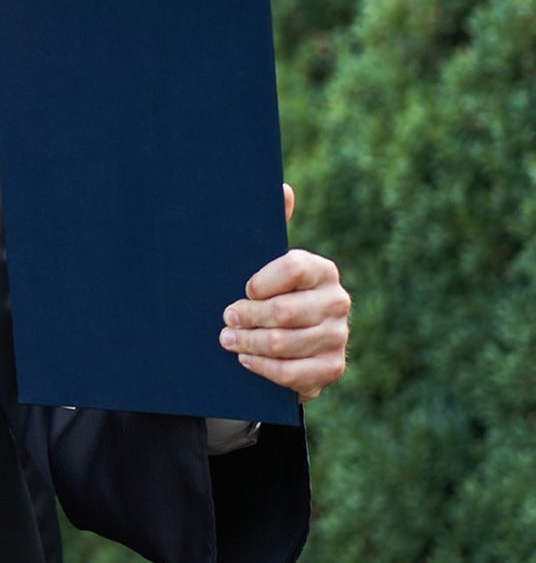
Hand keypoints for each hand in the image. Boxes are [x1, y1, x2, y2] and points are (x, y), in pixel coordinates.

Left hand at [219, 184, 349, 401]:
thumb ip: (272, 226)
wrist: (286, 343)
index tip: (242, 289)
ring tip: (227, 340)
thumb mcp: (265, 262)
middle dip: (246, 317)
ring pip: (284, 343)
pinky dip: (263, 368)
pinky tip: (246, 360)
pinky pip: (292, 373)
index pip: (292, 267)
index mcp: (322, 270)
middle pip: (284, 311)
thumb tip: (282, 188)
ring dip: (248, 343)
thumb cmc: (268, 294)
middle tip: (225, 319)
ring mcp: (337, 337)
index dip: (260, 281)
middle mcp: (337, 301)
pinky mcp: (331, 368)